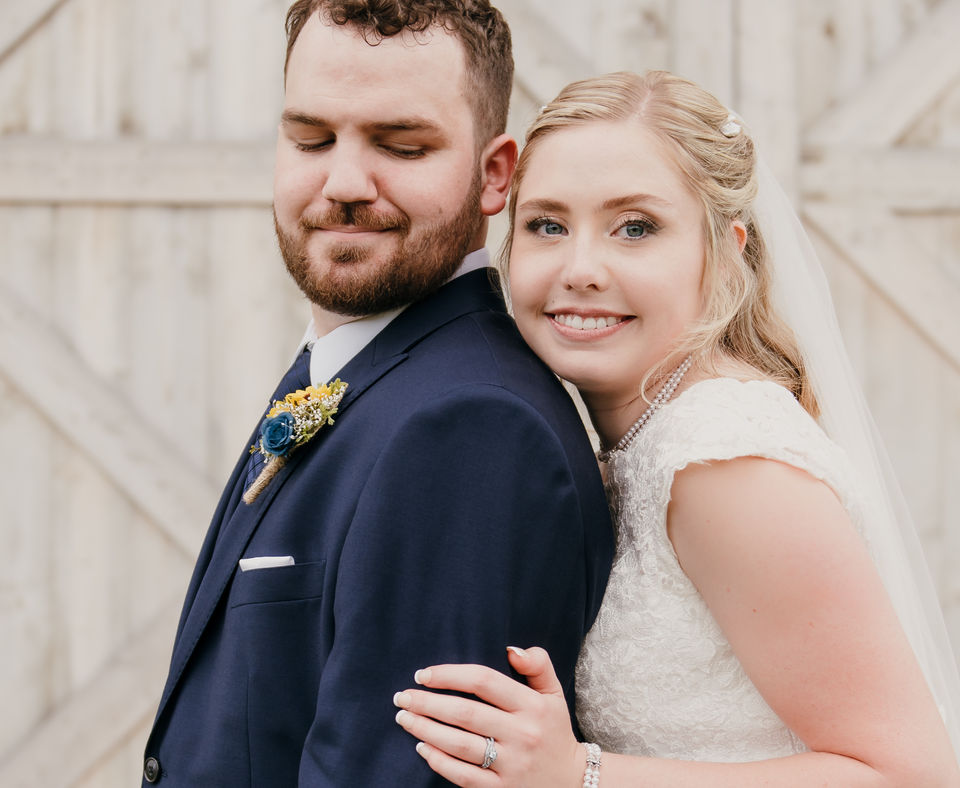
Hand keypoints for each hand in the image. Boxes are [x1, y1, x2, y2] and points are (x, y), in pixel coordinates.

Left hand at [394, 646, 584, 786]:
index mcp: (533, 706)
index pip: (484, 681)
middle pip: (465, 713)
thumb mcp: (553, 693)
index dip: (450, 675)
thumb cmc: (553, 730)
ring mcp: (512, 765)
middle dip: (427, 703)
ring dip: (426, 729)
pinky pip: (463, 775)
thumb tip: (510, 649)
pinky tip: (422, 747)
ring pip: (459, 744)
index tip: (423, 674)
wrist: (572, 782)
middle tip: (402, 696)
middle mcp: (522, 734)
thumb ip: (537, 664)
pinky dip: (438, 761)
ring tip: (405, 718)